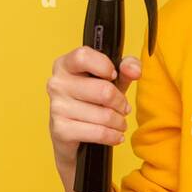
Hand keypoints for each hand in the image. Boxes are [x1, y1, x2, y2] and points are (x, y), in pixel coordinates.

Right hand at [47, 46, 140, 167]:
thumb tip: (134, 70)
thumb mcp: (111, 80)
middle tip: (123, 108)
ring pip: (104, 115)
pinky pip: (98, 132)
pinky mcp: (61, 130)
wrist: (72, 133)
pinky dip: (113, 136)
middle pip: (104, 90)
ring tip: (119, 122)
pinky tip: (115, 135)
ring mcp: (57, 107)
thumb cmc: (92, 100)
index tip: (113, 76)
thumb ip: (126, 68)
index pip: (83, 56)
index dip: (104, 66)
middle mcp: (57, 84)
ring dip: (119, 122)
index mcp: (65, 65)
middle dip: (121, 103)